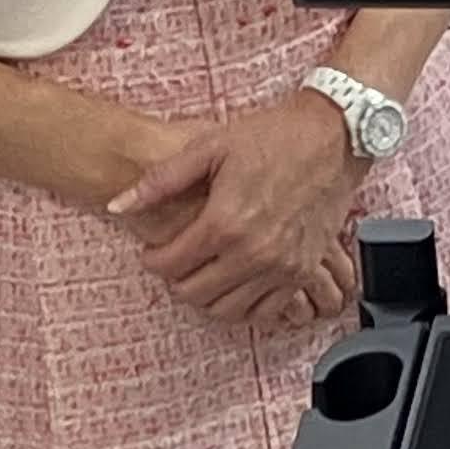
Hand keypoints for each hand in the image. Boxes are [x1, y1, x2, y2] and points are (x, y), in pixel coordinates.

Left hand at [110, 91, 363, 326]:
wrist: (332, 137)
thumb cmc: (273, 137)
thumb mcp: (208, 147)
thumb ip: (159, 181)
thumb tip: (118, 205)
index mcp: (225, 222)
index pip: (170, 265)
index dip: (152, 260)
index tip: (151, 252)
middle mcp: (253, 253)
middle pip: (194, 293)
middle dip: (175, 280)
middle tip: (174, 262)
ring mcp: (282, 267)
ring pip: (227, 309)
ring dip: (207, 296)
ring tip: (201, 273)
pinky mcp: (303, 272)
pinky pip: (266, 311)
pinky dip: (244, 305)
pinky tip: (234, 283)